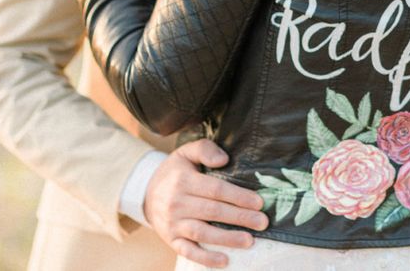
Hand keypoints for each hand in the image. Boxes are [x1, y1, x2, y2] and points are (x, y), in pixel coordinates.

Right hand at [144, 139, 268, 268]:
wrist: (146, 192)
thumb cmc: (176, 171)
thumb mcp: (186, 152)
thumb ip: (205, 149)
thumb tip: (224, 159)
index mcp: (183, 180)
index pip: (215, 189)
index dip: (238, 196)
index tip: (259, 202)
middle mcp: (177, 202)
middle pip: (213, 211)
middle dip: (240, 217)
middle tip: (262, 222)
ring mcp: (173, 223)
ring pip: (203, 232)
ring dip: (227, 238)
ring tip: (249, 240)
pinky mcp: (171, 240)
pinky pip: (188, 251)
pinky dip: (206, 258)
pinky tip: (225, 261)